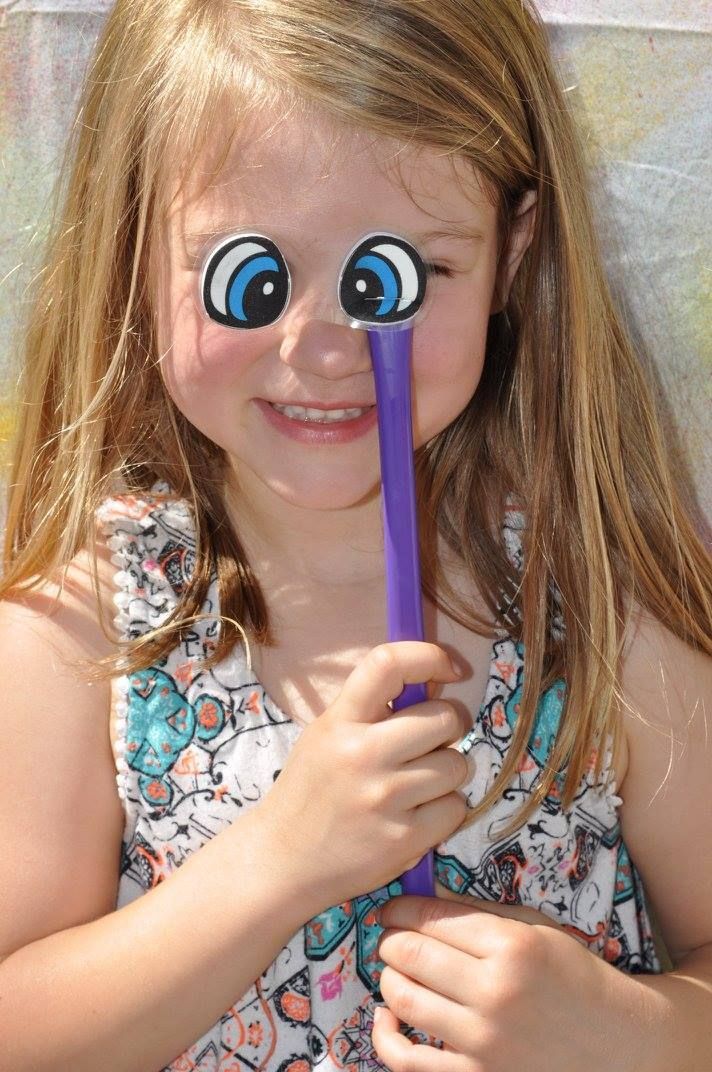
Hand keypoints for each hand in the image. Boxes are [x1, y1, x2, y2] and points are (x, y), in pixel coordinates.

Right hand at [255, 642, 471, 912]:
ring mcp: (385, 798)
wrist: (282, 860)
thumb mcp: (326, 735)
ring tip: (413, 786)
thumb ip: (372, 708)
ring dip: (445, 773)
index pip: (389, 663)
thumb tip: (435, 681)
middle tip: (425, 744)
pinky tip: (414, 815)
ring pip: (457, 765)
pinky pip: (455, 808)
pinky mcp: (404, 839)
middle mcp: (362, 754)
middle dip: (445, 728)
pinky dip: (443, 811)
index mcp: (339, 721)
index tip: (449, 668)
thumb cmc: (310, 791)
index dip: (429, 655)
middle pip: (444, 717)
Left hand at [372, 893, 664, 1070]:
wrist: (618, 1043)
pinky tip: (388, 1017)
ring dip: (389, 979)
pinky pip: (407, 1061)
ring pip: (403, 999)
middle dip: (390, 940)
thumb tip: (420, 897)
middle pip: (410, 954)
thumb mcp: (535, 929)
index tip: (390, 909)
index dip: (400, 908)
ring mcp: (485, 1041)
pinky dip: (386, 1035)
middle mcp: (496, 992)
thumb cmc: (574, 976)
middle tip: (390, 937)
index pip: (431, 918)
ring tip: (396, 972)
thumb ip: (477, 914)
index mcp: (512, 946)